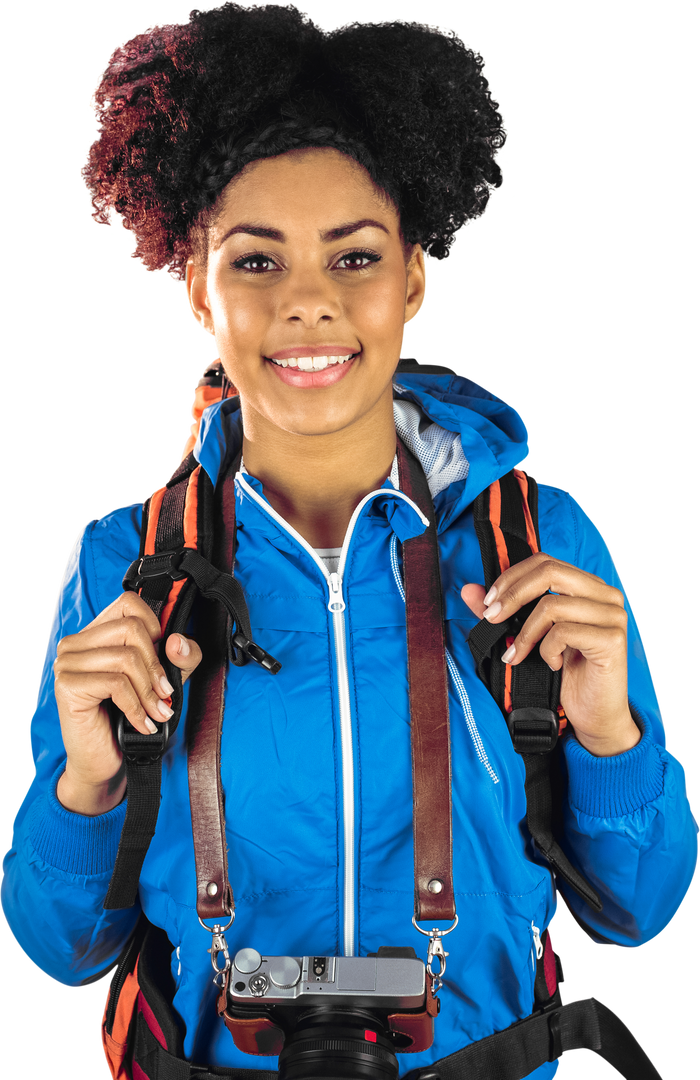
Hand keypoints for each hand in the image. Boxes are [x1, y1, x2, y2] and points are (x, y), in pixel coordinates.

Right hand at [54, 591, 201, 811]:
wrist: (103, 762)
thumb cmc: (128, 718)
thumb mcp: (164, 681)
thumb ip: (180, 659)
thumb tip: (177, 640)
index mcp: (96, 633)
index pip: (130, 602)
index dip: (155, 625)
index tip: (163, 657)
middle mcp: (77, 643)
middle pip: (131, 629)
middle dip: (156, 665)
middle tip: (164, 694)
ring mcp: (68, 663)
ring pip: (126, 657)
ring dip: (149, 690)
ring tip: (157, 711)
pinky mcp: (68, 686)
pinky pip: (116, 684)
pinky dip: (137, 706)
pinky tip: (142, 722)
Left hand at [461, 552, 640, 755]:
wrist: (595, 714)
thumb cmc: (566, 674)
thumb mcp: (530, 637)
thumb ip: (504, 611)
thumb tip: (469, 590)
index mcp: (587, 586)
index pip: (545, 562)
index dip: (511, 577)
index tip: (489, 602)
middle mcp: (605, 594)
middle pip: (549, 572)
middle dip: (512, 595)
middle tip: (492, 618)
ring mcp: (612, 615)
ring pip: (552, 605)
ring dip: (525, 634)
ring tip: (518, 655)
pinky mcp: (612, 639)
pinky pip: (564, 632)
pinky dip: (547, 650)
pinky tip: (552, 664)